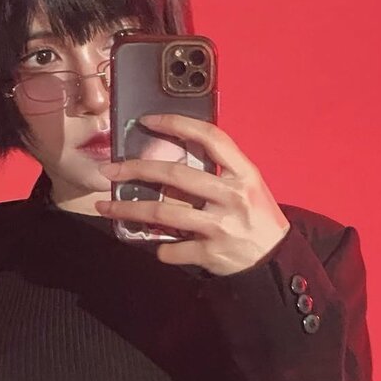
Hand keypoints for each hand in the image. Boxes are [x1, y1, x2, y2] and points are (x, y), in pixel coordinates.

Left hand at [95, 113, 290, 275]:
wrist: (275, 259)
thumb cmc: (257, 217)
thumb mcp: (248, 185)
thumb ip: (219, 171)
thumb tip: (173, 158)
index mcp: (244, 173)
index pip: (210, 138)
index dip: (177, 124)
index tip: (148, 121)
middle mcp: (231, 196)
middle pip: (175, 175)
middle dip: (136, 169)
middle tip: (110, 170)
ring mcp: (220, 226)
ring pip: (163, 213)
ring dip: (128, 210)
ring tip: (105, 207)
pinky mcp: (211, 253)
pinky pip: (173, 249)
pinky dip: (161, 249)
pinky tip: (159, 247)